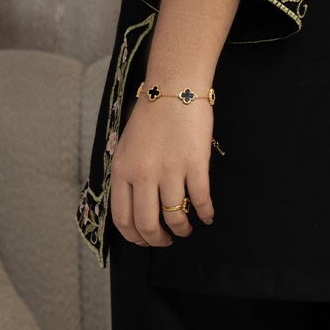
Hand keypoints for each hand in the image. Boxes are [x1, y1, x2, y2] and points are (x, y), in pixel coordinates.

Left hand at [109, 93, 216, 248]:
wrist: (173, 88)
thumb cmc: (150, 116)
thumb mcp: (126, 147)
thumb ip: (127, 175)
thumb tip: (133, 205)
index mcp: (122, 171)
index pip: (123, 218)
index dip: (135, 237)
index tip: (146, 240)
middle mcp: (142, 174)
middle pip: (147, 224)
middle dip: (158, 240)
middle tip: (167, 241)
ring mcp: (169, 170)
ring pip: (175, 216)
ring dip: (182, 229)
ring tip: (187, 228)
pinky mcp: (194, 164)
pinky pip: (200, 199)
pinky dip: (205, 213)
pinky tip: (207, 216)